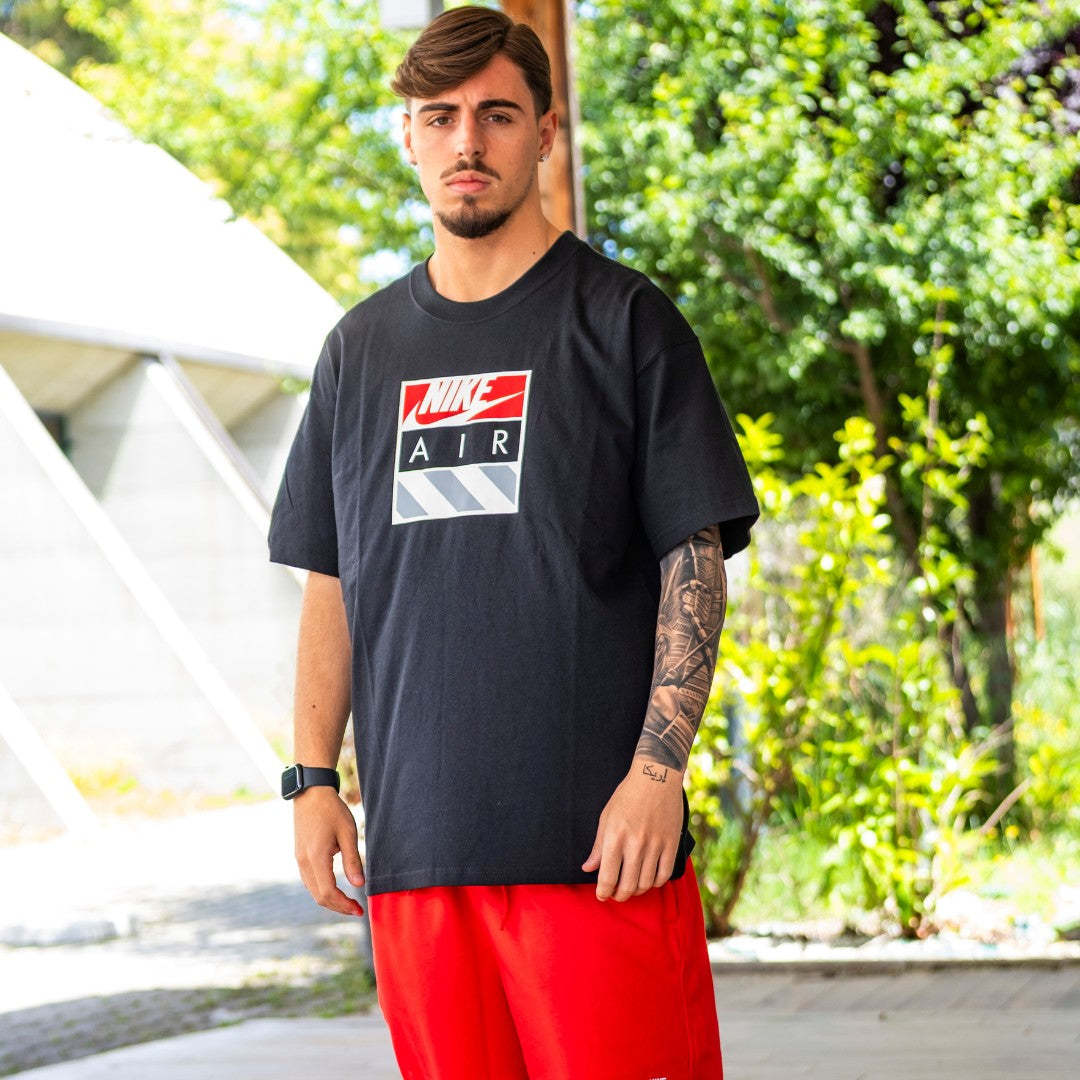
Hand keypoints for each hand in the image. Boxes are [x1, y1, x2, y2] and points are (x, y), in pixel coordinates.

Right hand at [294, 786, 365, 916]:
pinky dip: (323, 890)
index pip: (328, 893)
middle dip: (338, 906)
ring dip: (330, 900)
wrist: (311, 793)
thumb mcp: (347, 832)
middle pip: (319, 896)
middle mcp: (304, 862)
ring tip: (348, 901)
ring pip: (313, 890)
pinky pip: (310, 881)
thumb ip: (352, 860)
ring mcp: (299, 860)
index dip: (343, 905)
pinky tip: (336, 889)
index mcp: (316, 858)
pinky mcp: (300, 856)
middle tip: (356, 909)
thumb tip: (359, 885)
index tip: (359, 909)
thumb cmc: (332, 810)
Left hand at [580, 755, 684, 901]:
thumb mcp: (606, 817)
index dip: (603, 892)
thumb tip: (588, 868)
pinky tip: (649, 879)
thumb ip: (598, 846)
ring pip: (646, 884)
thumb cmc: (627, 795)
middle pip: (628, 886)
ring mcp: (656, 844)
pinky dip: (655, 883)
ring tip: (631, 887)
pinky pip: (664, 875)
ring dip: (637, 891)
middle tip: (616, 895)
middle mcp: (636, 843)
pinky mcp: (672, 844)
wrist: (656, 776)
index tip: (602, 895)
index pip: (608, 877)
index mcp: (615, 836)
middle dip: (619, 896)